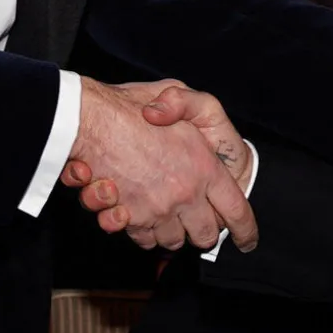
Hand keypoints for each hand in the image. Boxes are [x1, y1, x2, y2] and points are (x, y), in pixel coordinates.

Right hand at [66, 78, 255, 252]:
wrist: (85, 121)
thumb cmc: (127, 105)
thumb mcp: (174, 91)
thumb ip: (190, 105)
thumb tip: (191, 131)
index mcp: (205, 167)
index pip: (237, 211)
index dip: (245, 230)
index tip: (246, 240)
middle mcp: (185, 194)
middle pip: (205, 235)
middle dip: (203, 233)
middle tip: (196, 220)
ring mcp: (158, 210)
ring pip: (172, 240)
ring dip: (171, 232)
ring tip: (163, 211)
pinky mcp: (130, 219)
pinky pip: (143, 239)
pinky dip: (142, 231)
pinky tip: (136, 211)